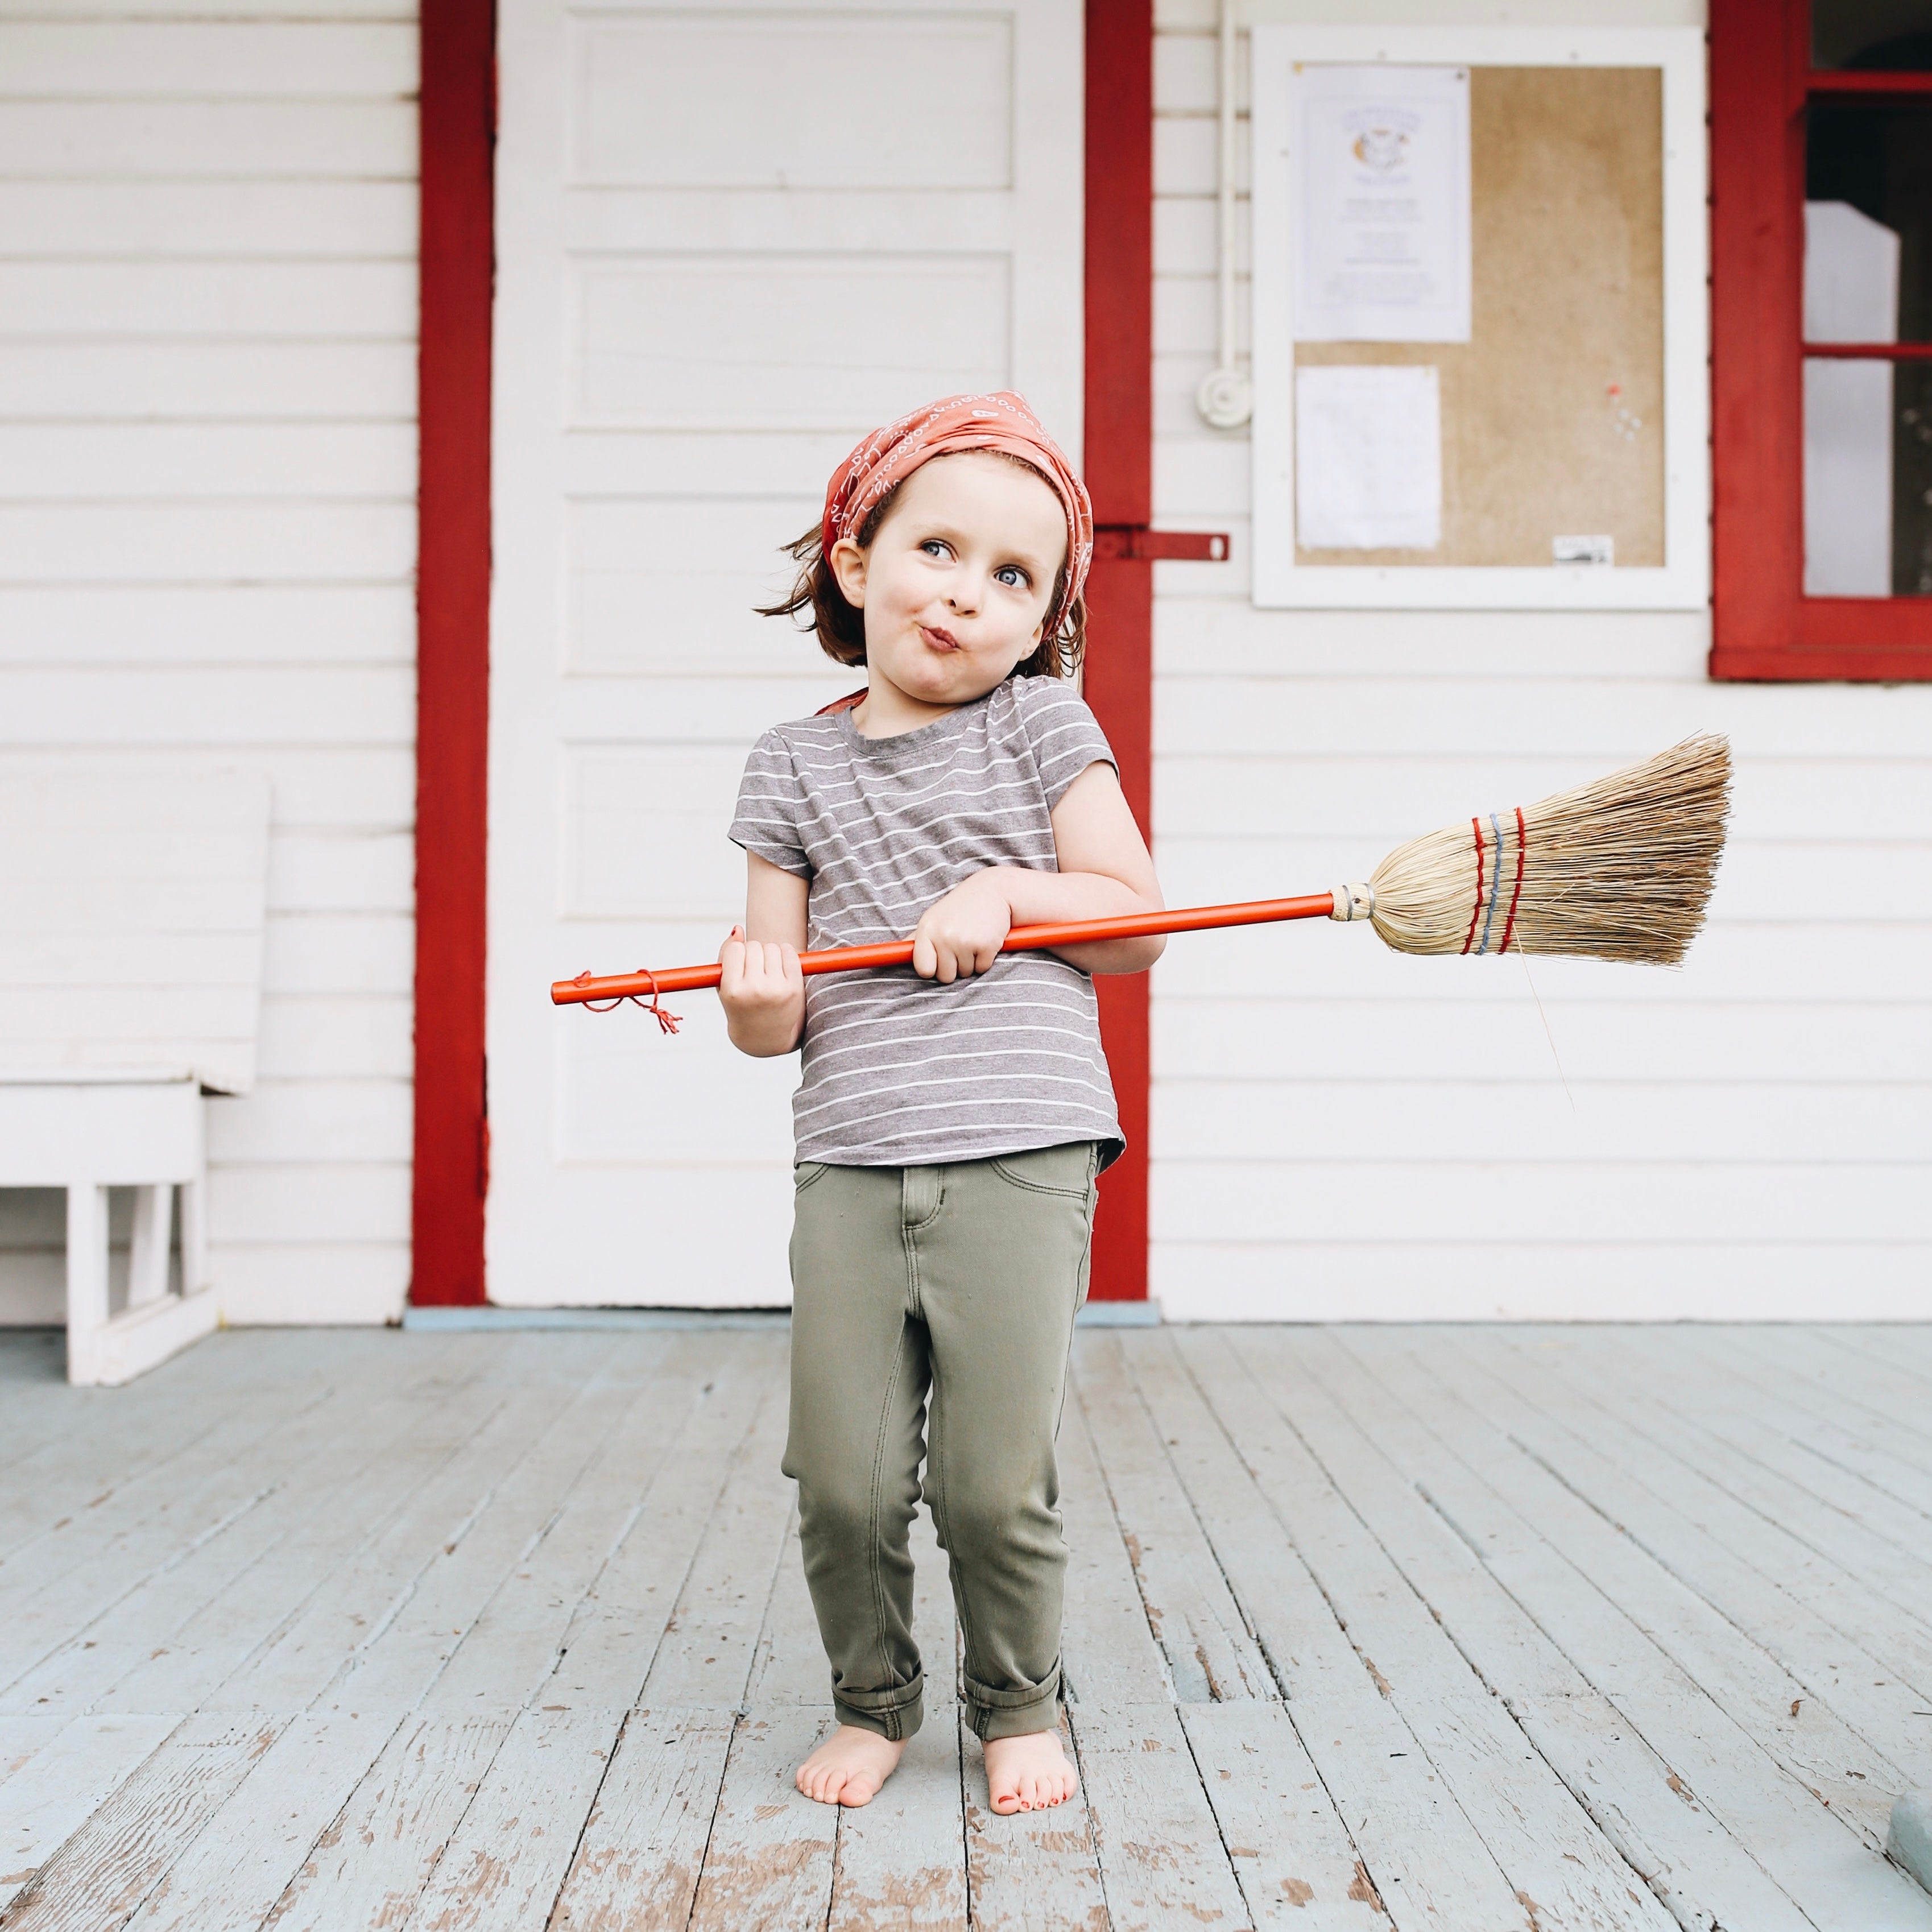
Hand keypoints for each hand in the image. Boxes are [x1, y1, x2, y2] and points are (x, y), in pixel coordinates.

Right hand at [718, 925, 804, 1054]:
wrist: (764, 1038)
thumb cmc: (741, 1006)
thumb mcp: (724, 986)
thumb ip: (725, 955)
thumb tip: (738, 929)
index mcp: (733, 991)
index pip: (735, 949)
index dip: (737, 953)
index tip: (739, 963)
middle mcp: (755, 990)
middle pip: (754, 946)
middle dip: (754, 953)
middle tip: (754, 969)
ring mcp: (777, 989)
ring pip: (773, 948)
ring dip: (770, 953)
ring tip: (767, 970)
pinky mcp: (795, 989)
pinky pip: (790, 954)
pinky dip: (785, 954)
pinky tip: (780, 967)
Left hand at [910, 873, 1011, 982]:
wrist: (994, 890)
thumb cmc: (961, 907)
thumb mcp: (934, 917)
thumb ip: (918, 939)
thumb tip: (895, 955)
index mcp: (927, 930)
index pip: (923, 969)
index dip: (932, 969)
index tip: (938, 961)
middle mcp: (944, 936)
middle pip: (945, 976)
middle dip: (955, 966)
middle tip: (961, 944)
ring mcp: (964, 941)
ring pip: (965, 973)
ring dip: (971, 961)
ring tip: (973, 938)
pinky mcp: (986, 945)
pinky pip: (982, 968)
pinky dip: (986, 959)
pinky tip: (985, 939)